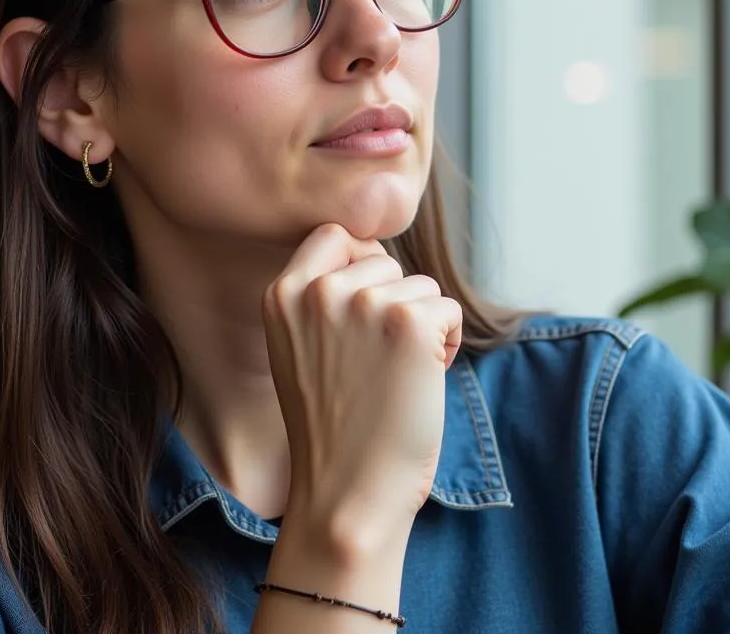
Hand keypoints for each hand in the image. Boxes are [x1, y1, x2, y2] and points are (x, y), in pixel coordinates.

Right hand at [262, 222, 461, 558]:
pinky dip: (447, 342)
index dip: (362, 264)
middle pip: (385, 262)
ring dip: (422, 325)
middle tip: (380, 359)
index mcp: (282, 294)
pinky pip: (447, 308)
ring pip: (420, 286)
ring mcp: (364, 304)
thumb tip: (374, 255)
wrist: (346, 493)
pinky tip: (422, 379)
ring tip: (396, 375)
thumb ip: (318, 298)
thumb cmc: (330, 427)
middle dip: (395, 302)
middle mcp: (320, 291)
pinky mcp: (409, 324)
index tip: (368, 305)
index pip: (335, 235)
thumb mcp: (295, 349)